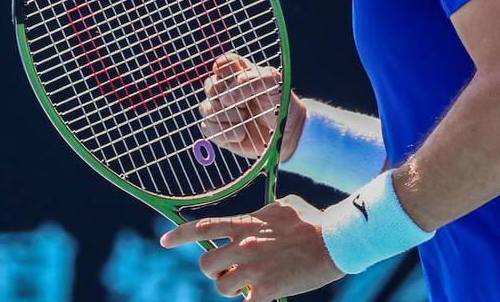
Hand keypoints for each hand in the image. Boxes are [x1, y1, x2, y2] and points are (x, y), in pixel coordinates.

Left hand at [160, 195, 343, 300]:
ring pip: (221, 286)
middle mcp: (243, 245)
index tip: (164, 241)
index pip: (203, 228)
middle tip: (231, 269)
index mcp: (246, 224)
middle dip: (215, 269)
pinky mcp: (265, 290)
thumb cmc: (313, 221)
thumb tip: (257, 219)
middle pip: (206, 264)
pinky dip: (250, 301)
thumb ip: (263, 214)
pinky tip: (264, 294)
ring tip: (250, 283)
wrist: (335, 241)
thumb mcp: (284, 206)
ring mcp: (252, 269)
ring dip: (232, 287)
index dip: (180, 235)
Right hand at [199, 53, 306, 161]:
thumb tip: (232, 89)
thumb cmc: (282, 104)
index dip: (225, 68)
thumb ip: (254, 79)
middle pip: (210, 85)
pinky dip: (225, 132)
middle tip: (243, 103)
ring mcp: (221, 110)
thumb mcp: (275, 84)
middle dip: (224, 95)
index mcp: (240, 73)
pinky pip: (208, 128)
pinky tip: (241, 134)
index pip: (224, 63)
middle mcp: (227, 90)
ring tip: (245, 118)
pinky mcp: (218, 130)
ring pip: (206, 108)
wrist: (287, 134)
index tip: (237, 79)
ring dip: (227, 115)